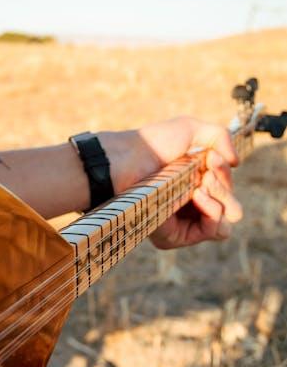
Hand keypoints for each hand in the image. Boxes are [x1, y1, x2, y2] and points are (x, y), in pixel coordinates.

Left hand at [98, 116, 242, 248]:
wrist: (129, 159)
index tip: (210, 158)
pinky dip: (214, 211)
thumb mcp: (191, 129)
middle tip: (206, 172)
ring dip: (221, 197)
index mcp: (193, 186)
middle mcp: (189, 208)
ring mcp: (182, 224)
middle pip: (231, 209)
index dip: (223, 175)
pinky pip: (214, 231)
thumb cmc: (153, 143)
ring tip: (200, 184)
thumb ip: (220, 137)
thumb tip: (236, 163)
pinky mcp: (174, 236)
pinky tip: (198, 193)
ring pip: (226, 222)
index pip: (225, 192)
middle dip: (224, 187)